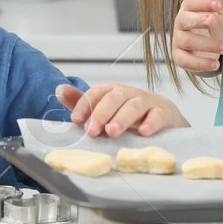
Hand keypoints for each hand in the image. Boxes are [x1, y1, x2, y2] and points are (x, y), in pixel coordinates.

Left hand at [57, 83, 188, 136]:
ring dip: (122, 118)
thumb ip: (82, 102)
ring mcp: (147, 102)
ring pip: (134, 106)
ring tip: (112, 132)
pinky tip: (142, 133)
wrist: (163, 115)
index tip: (76, 120)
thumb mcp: (104, 108)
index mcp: (112, 92)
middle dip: (101, 113)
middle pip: (114, 97)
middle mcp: (128, 93)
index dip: (85, 104)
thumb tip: (59, 90)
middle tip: (93, 130)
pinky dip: (150, 123)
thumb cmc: (128, 113)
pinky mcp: (162, 113)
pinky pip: (157, 115)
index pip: (97, 93)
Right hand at [172, 0, 222, 72]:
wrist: (209, 49)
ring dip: (207, 44)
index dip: (203, 3)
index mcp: (190, 7)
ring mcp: (178, 40)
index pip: (191, 2)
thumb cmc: (214, 24)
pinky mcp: (180, 57)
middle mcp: (181, 22)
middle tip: (214, 21)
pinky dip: (200, 64)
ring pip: (187, 41)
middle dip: (199, 20)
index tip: (217, 4)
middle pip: (184, 20)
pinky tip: (215, 64)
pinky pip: (185, 61)